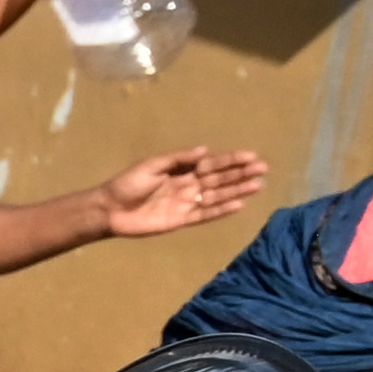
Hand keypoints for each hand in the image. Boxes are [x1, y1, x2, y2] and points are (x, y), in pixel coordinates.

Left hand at [98, 142, 268, 237]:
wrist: (109, 209)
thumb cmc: (127, 184)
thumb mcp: (152, 165)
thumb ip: (178, 159)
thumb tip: (205, 151)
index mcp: (181, 171)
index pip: (212, 164)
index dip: (231, 160)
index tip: (251, 156)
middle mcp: (188, 186)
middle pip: (219, 179)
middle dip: (241, 173)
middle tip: (263, 168)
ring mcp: (186, 204)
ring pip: (217, 196)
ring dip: (237, 191)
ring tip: (257, 185)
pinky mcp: (181, 221)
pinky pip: (205, 215)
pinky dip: (221, 210)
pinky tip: (238, 204)